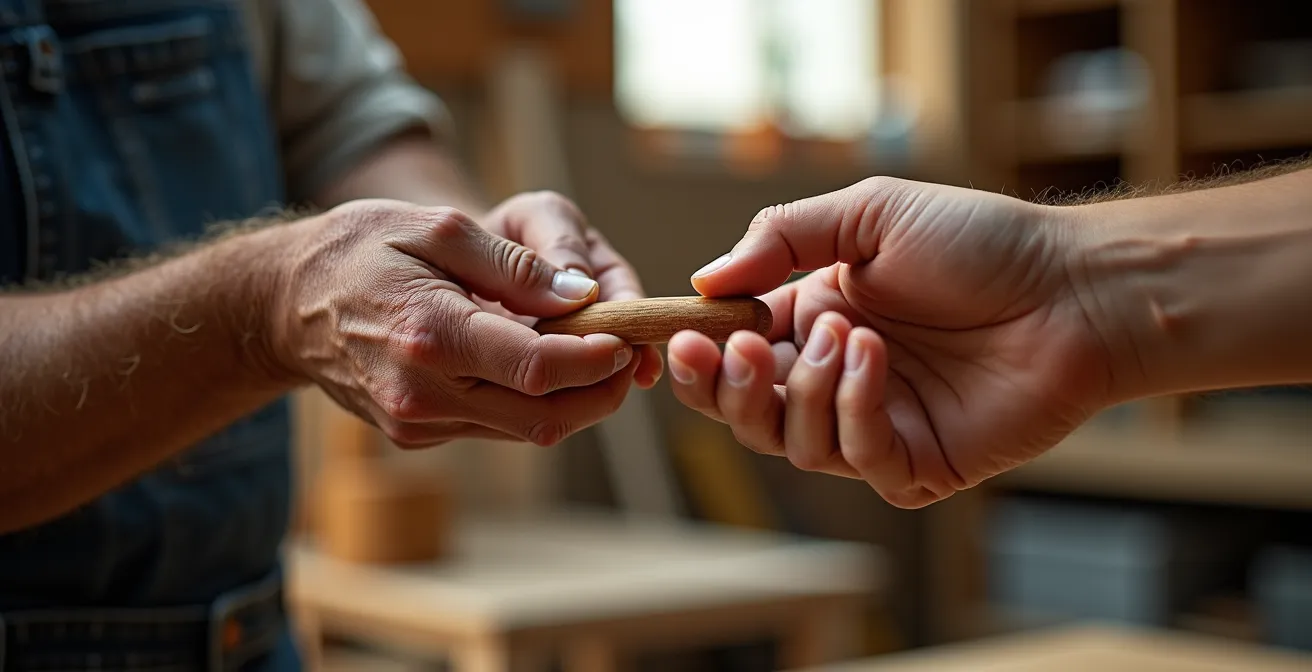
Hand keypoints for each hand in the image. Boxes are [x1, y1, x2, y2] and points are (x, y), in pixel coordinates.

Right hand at [272, 199, 639, 447]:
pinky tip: (537, 363)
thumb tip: (583, 294)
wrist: (286, 304)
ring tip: (592, 353)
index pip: (539, 366)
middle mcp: (424, 393)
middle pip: (545, 416)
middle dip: (600, 391)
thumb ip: (513, 264)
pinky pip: (497, 427)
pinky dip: (532, 402)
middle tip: (626, 353)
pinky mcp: (419, 435)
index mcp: (430, 334)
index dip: (596, 358)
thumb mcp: (437, 228)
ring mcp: (420, 422)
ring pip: (528, 430)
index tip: (627, 336)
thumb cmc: (361, 250)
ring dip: (573, 400)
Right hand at [668, 177, 1117, 507]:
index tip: (685, 337)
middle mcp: (836, 380)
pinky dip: (855, 410)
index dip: (701, 357)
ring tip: (849, 335)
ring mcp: (876, 426)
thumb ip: (783, 239)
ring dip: (807, 390)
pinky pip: (858, 459)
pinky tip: (877, 361)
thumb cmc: (979, 243)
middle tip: (746, 349)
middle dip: (732, 387)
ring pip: (795, 443)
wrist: (1071, 287)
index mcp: (814, 323)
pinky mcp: (918, 464)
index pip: (732, 358)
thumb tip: (706, 280)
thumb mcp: (870, 214)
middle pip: (749, 414)